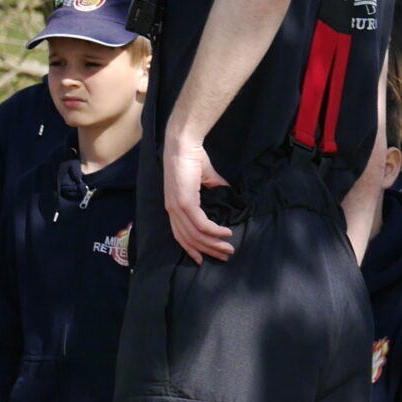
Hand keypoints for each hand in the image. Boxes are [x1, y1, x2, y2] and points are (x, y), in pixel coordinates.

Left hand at [162, 121, 233, 262]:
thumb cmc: (192, 157)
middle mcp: (172, 210)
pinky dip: (214, 231)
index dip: (192, 248)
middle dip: (207, 250)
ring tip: (228, 248)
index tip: (204, 258)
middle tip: (224, 256)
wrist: (184, 143)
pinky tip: (226, 233)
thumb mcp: (205, 178)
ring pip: (195, 235)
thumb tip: (228, 195)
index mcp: (174, 206)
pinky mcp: (185, 202)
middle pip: (189, 239)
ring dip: (214, 244)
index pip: (181, 234)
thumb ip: (215, 188)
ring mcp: (177, 207)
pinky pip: (201, 224)